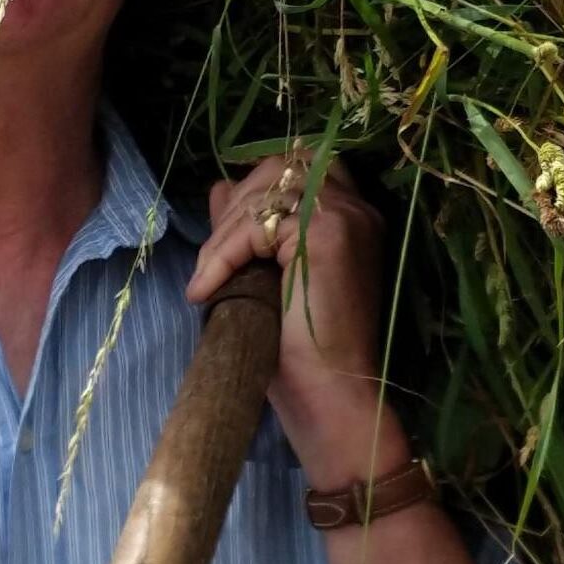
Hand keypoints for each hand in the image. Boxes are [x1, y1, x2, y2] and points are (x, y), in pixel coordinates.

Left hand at [185, 151, 406, 485]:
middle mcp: (356, 208)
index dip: (253, 192)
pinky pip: (255, 225)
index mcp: (351, 216)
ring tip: (207, 279)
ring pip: (262, 193)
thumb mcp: (267, 275)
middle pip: (277, 167)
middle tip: (210, 260)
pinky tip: (207, 290)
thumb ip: (251, 228)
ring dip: (223, 233)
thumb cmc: (304, 351)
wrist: (333, 397)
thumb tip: (219, 186)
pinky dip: (221, 254)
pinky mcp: (325, 232)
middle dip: (233, 207)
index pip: (293, 167)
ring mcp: (345, 215)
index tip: (224, 237)